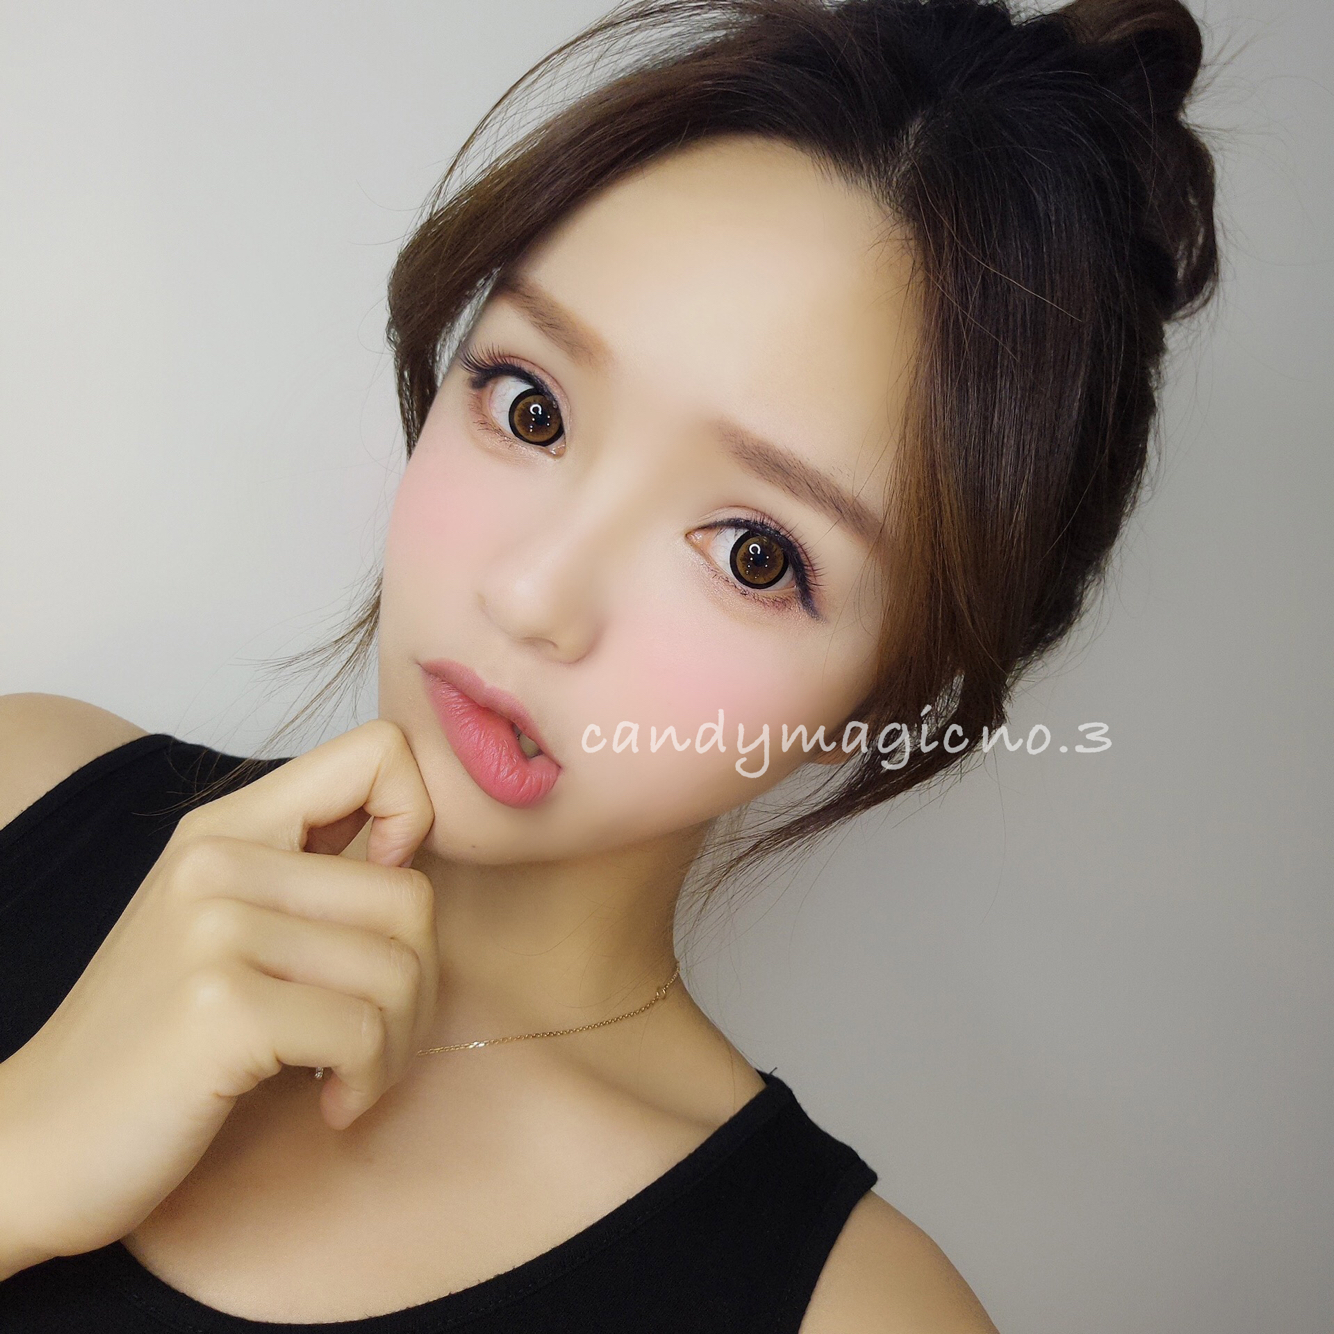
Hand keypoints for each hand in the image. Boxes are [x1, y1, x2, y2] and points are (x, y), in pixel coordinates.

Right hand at [0, 719, 436, 1274]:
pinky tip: (330, 1102)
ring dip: (396, 1044)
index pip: (381, 751)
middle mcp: (218, 859)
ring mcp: (215, 931)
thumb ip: (305, 871)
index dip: (415, 818)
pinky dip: (367, 1080)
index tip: (381, 909)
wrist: (38, 1143)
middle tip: (376, 1037)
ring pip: (399, 969)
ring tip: (350, 1075)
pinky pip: (363, 1032)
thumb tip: (416, 840)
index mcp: (226, 826)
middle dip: (419, 983)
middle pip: (412, 894)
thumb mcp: (220, 925)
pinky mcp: (223, 1009)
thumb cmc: (154, 1041)